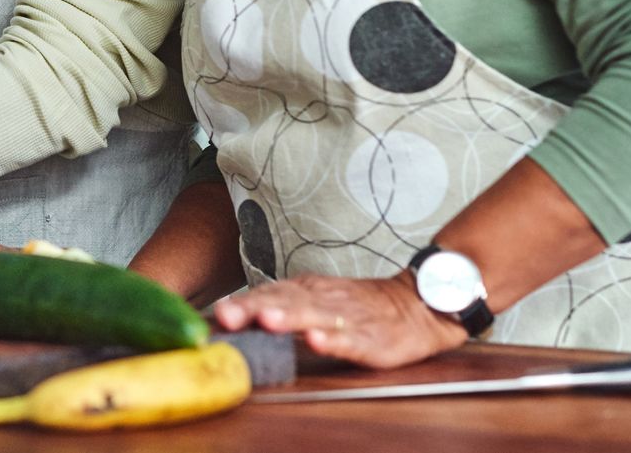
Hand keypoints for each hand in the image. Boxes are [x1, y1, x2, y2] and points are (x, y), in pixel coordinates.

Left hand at [211, 272, 467, 369]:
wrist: (414, 305)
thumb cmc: (356, 306)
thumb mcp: (314, 300)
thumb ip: (278, 305)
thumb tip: (230, 317)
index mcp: (305, 290)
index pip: (268, 292)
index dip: (242, 302)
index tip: (216, 312)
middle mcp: (321, 299)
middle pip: (283, 300)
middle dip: (254, 307)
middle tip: (228, 315)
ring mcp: (346, 317)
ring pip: (312, 314)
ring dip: (288, 317)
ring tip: (266, 321)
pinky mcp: (370, 337)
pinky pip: (349, 337)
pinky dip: (333, 339)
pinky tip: (317, 340)